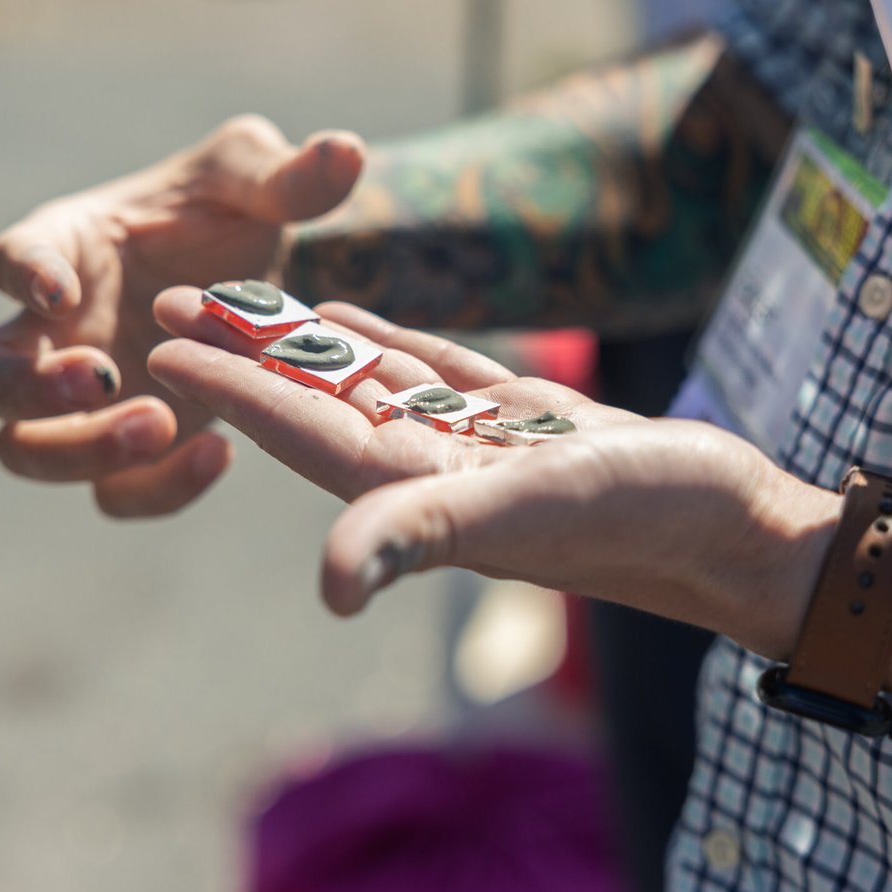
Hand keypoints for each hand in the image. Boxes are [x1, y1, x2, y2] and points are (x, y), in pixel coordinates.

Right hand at [0, 116, 364, 515]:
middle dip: (26, 388)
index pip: (14, 256)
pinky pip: (115, 492)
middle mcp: (56, 331)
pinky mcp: (131, 450)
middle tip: (107, 377)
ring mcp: (86, 401)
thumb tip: (344, 152)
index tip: (55, 287)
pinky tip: (219, 455)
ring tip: (161, 424)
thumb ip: (288, 174)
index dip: (22, 274)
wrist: (260, 278)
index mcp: (68, 248)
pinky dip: (155, 487)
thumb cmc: (231, 212)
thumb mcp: (258, 181)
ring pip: (25, 450)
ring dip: (79, 450)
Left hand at [147, 294, 838, 651]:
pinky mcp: (524, 423)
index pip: (302, 431)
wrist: (729, 523)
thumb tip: (330, 589)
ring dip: (305, 345)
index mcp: (417, 491)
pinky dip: (387, 341)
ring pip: (370, 382)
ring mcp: (477, 448)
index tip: (162, 347)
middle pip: (316, 403)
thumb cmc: (640, 518)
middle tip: (171, 305)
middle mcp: (434, 472)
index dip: (231, 390)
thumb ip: (422, 535)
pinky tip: (351, 317)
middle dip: (246, 358)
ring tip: (245, 302)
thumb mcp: (525, 513)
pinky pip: (436, 372)